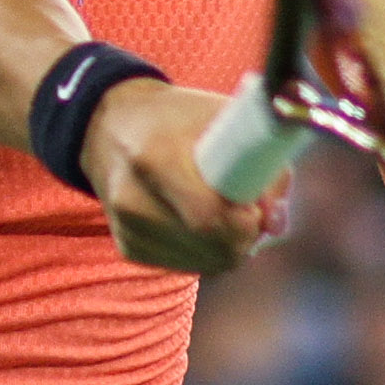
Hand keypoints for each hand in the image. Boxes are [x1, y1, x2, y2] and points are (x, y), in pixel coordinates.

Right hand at [81, 78, 279, 276]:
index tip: (259, 211)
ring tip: (226, 210)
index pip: (209, 217)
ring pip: (205, 264)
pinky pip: (188, 265)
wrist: (109, 126)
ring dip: (229, 247)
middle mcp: (133, 199)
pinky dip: (207, 250)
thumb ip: (261, 164)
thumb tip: (276, 223)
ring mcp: (128, 228)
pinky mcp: (130, 247)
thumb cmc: (177, 119)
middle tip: (253, 214)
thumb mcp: (222, 120)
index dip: (246, 223)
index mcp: (153, 156)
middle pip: (211, 248)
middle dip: (245, 238)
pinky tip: (199, 220)